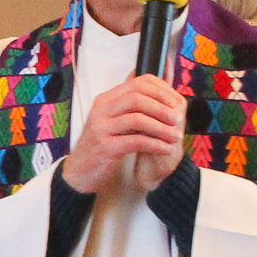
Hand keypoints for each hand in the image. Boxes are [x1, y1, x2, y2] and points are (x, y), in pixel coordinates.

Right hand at [61, 74, 184, 193]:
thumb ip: (132, 107)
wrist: (79, 172)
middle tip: (178, 119)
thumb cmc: (101, 145)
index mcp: (105, 100)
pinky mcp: (104, 147)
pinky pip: (135, 141)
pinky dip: (155, 144)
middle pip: (137, 98)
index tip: (175, 103)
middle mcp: (101, 110)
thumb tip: (157, 86)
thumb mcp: (114, 121)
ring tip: (175, 136)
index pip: (137, 83)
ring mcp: (100, 128)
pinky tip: (165, 149)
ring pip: (137, 119)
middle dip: (162, 108)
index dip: (160, 91)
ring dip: (161, 128)